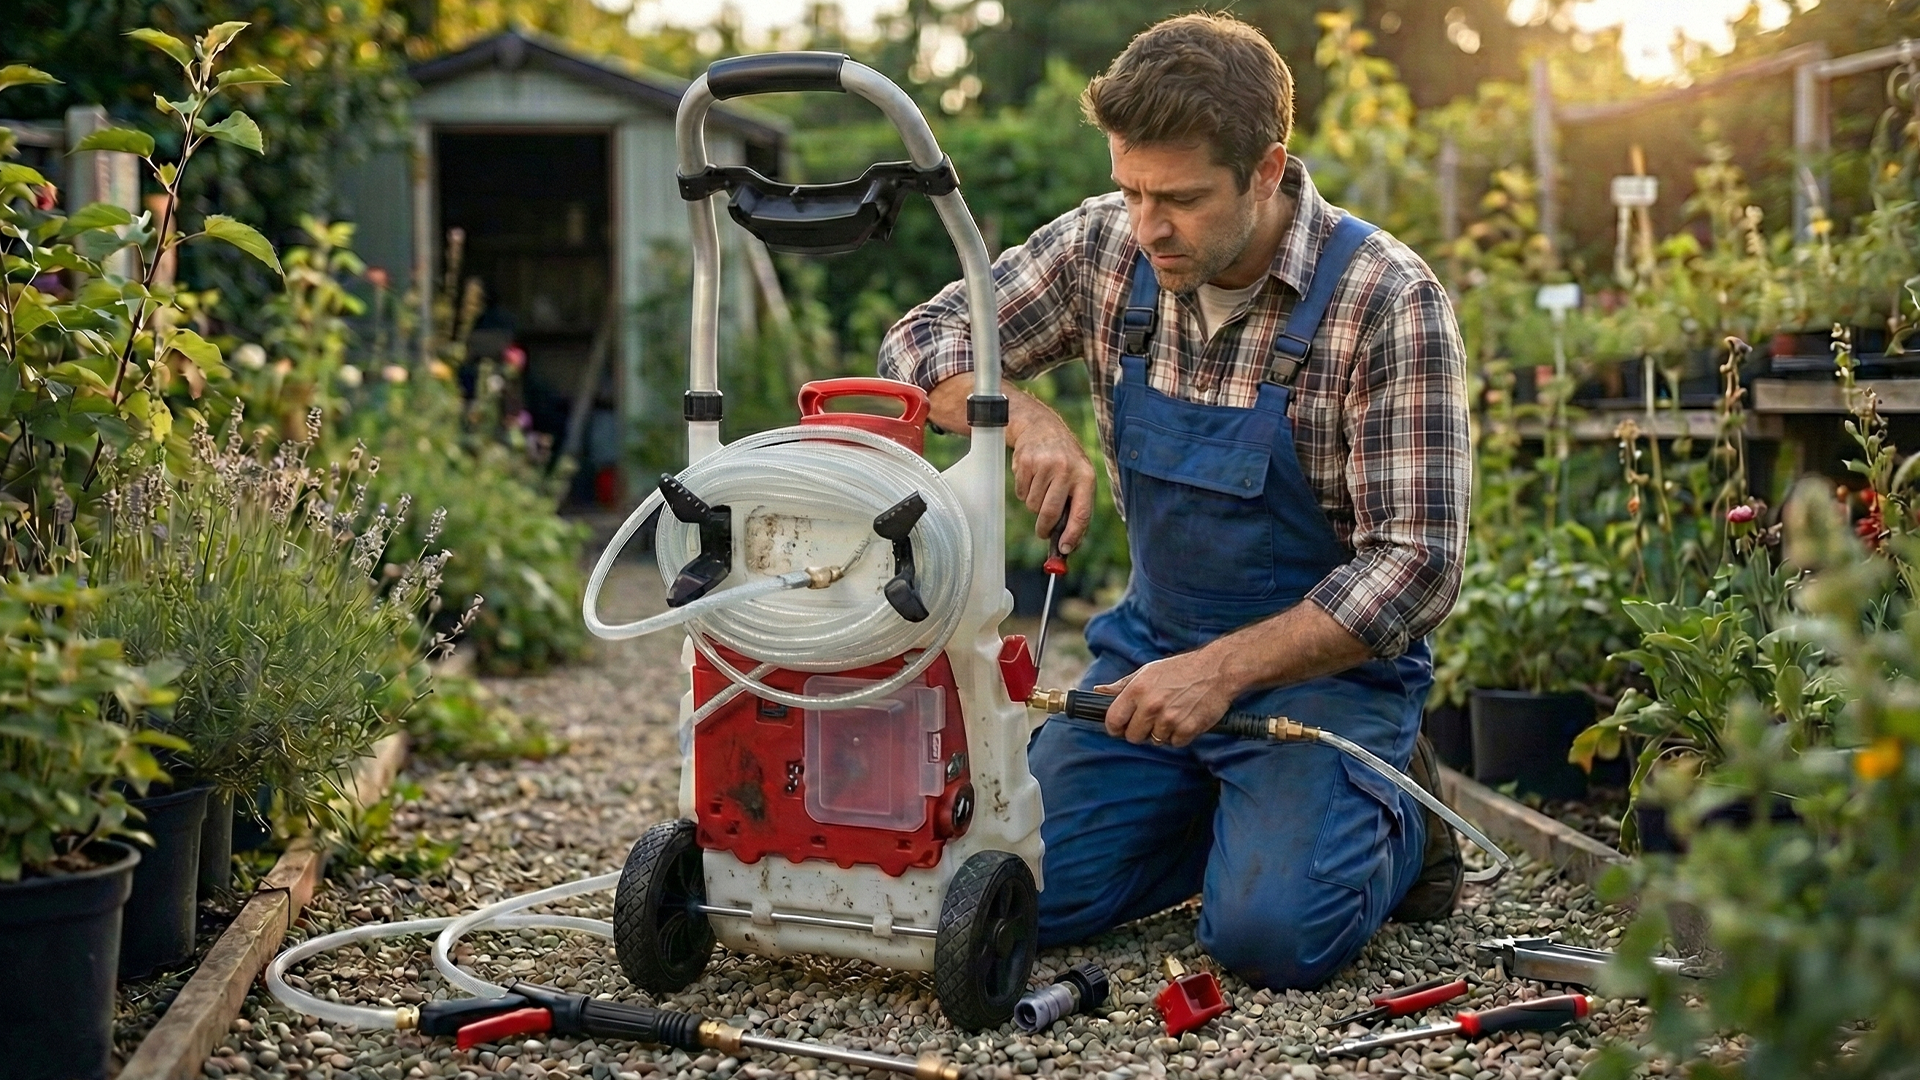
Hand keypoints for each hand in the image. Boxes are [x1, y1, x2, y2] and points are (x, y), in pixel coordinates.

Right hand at [927, 375, 1094, 551]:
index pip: (1081, 513)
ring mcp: (1045, 465)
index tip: (1065, 550)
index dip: (1073, 535)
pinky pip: (1021, 493)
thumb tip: (1068, 545)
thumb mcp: (1078, 477)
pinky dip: (1024, 491)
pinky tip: (1031, 476)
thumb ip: (1075, 507)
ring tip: (1041, 486)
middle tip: (1043, 532)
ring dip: (1034, 503)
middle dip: (1045, 528)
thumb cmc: (1064, 461)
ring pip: (1033, 505)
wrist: (1041, 427)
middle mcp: (1066, 470)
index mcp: (1085, 476)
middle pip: (1050, 512)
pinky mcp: (1025, 462)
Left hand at [1095, 648, 1241, 747]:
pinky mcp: (1188, 729)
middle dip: (1139, 731)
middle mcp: (1151, 705)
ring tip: (1172, 714)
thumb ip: (1122, 685)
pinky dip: (1179, 736)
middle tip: (1151, 720)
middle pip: (1132, 736)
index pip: (1113, 720)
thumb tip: (1099, 691)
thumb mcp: (1147, 671)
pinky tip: (1184, 719)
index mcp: (1137, 690)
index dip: (1115, 727)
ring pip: (1155, 740)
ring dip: (1161, 733)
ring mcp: (1170, 719)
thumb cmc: (1180, 669)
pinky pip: (1175, 743)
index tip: (1120, 727)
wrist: (1216, 670)